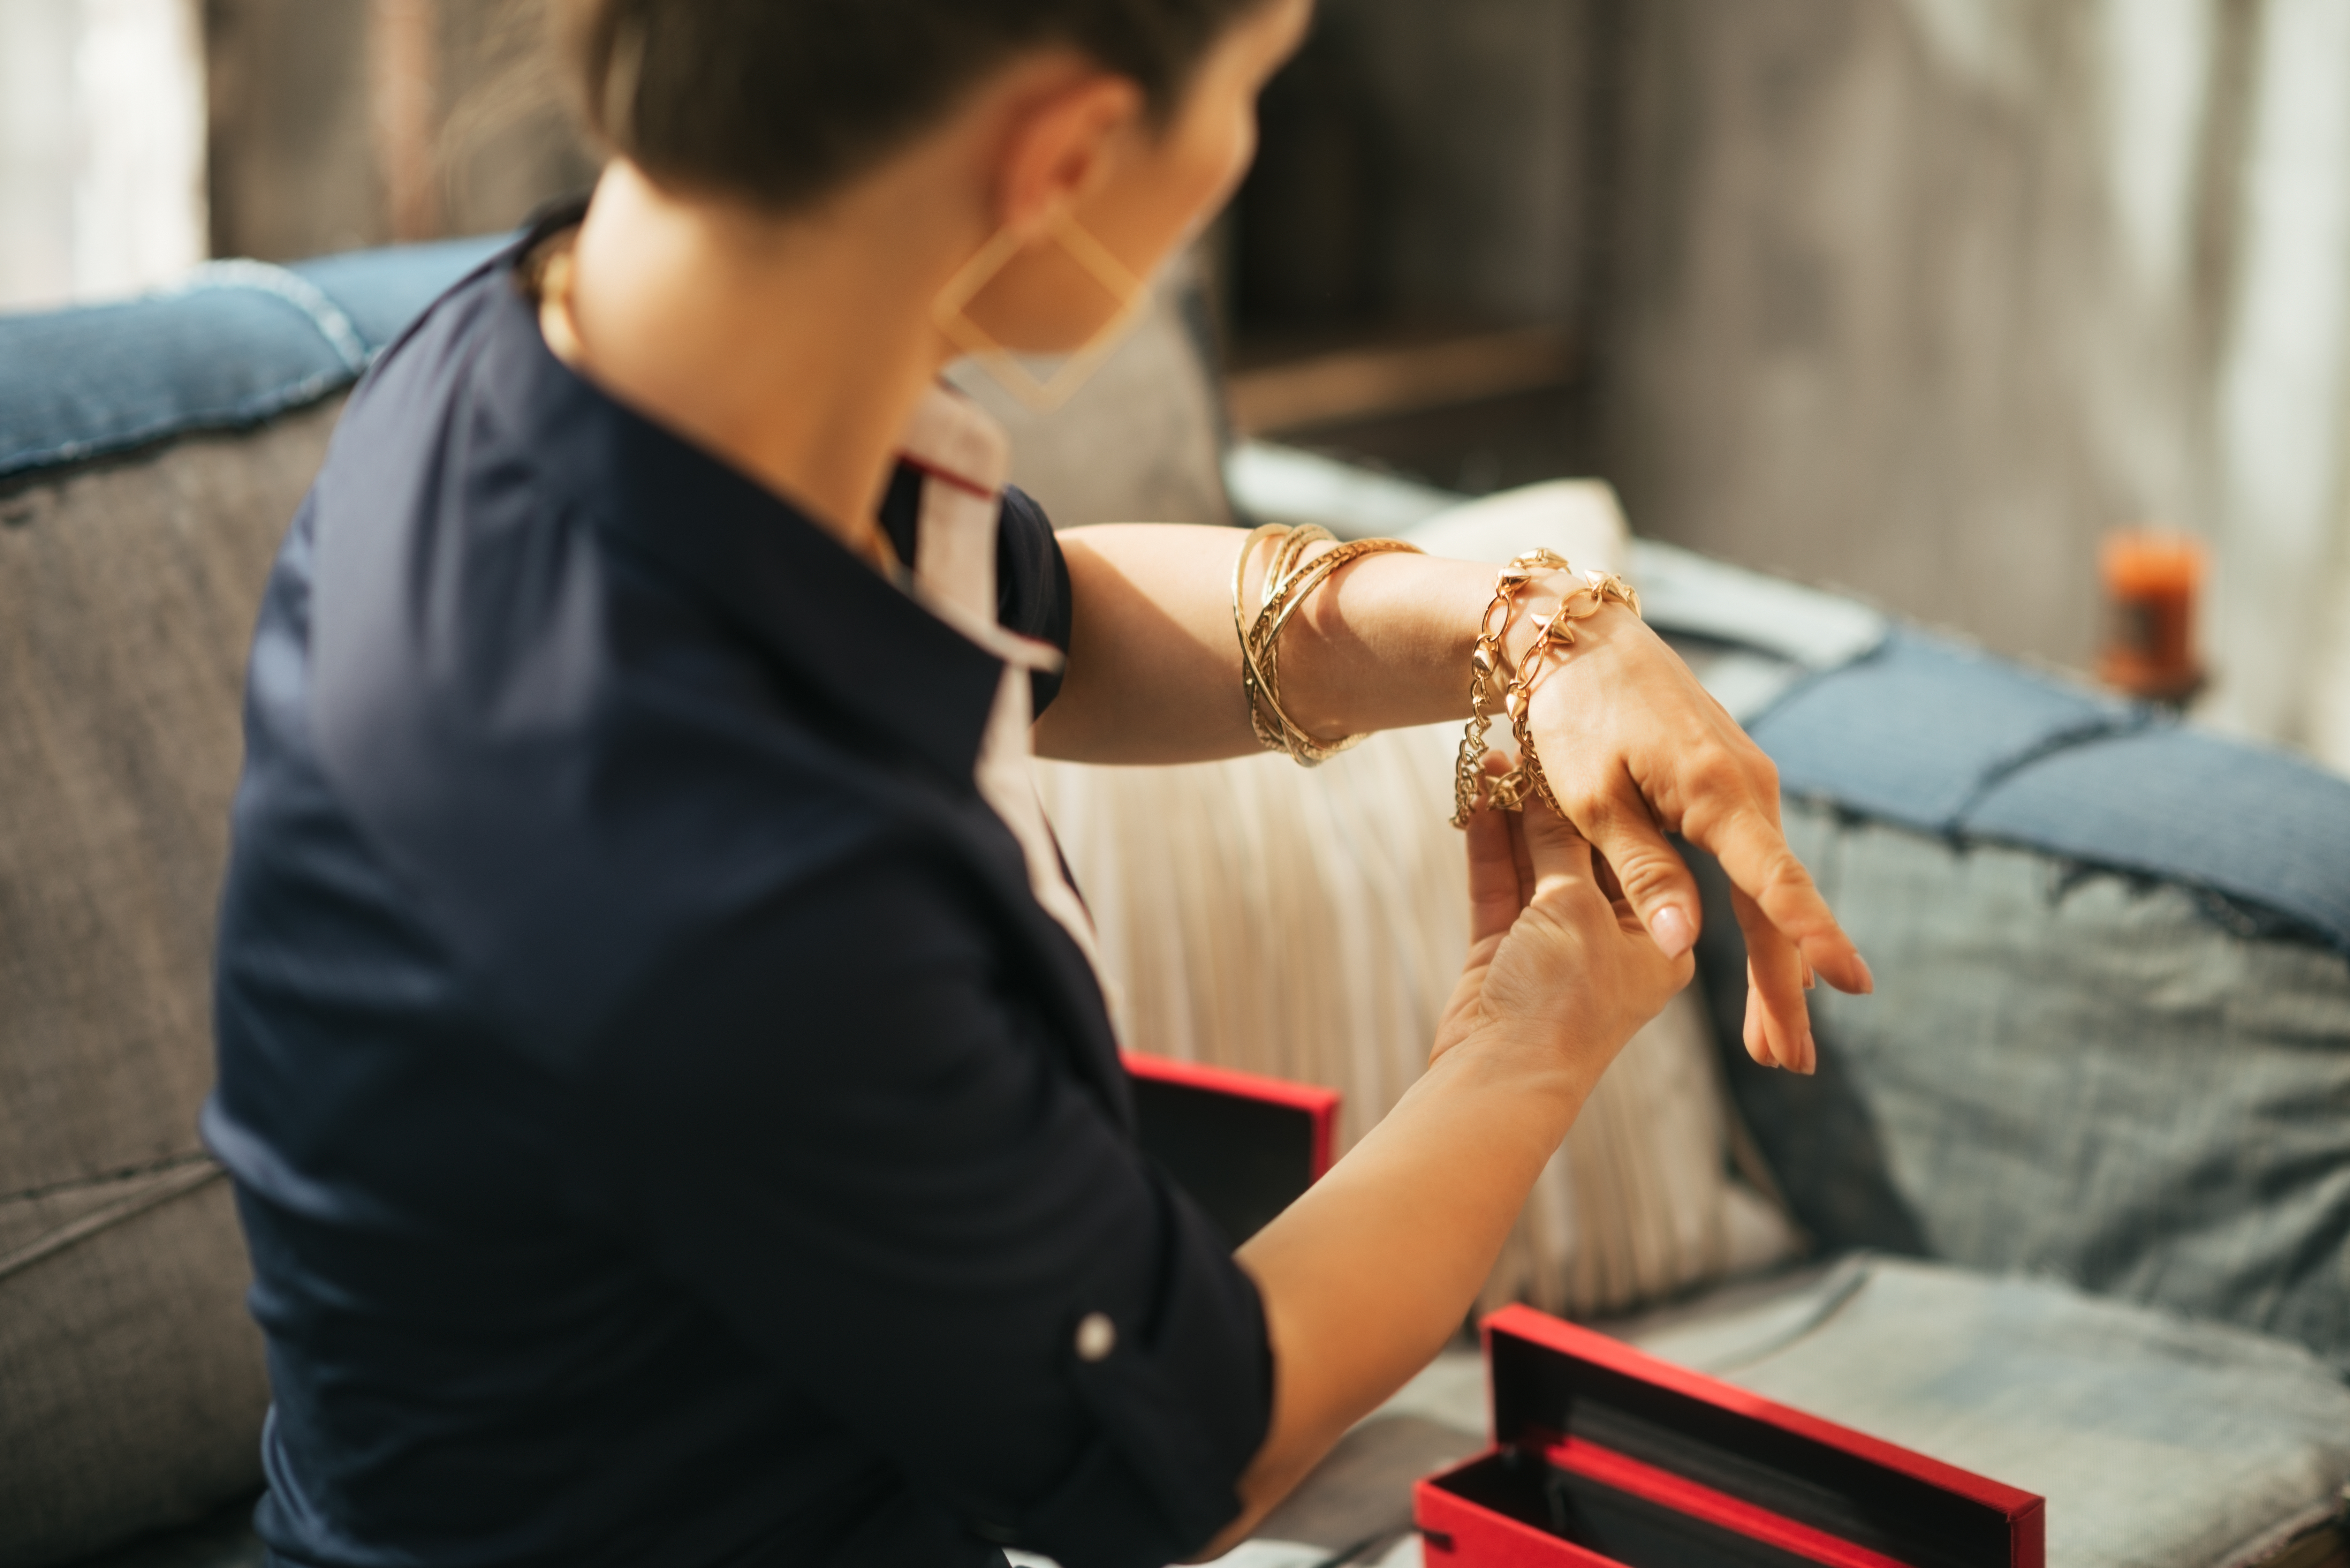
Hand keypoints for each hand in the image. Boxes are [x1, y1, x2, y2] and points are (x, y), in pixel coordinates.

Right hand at [1434, 755, 1691, 1074]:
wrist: (1502, 1076)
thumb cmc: (1563, 1000)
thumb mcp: (1575, 909)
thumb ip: (1563, 847)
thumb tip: (1550, 792)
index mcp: (1658, 937)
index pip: (1640, 852)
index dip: (1612, 800)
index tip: (1589, 751)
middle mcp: (1611, 937)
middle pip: (1584, 853)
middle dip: (1555, 801)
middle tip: (1534, 742)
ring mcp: (1555, 944)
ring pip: (1536, 863)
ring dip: (1516, 815)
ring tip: (1495, 756)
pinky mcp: (1505, 949)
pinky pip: (1501, 884)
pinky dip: (1490, 843)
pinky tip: (1478, 797)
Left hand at [1516, 603, 1871, 1073]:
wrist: (1579, 641)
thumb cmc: (1574, 715)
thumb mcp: (1591, 799)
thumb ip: (1640, 869)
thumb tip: (1681, 944)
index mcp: (1715, 791)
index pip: (1774, 880)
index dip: (1812, 937)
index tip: (1849, 986)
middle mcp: (1747, 789)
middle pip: (1775, 904)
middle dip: (1785, 987)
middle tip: (1790, 1064)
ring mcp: (1745, 786)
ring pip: (1766, 891)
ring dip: (1773, 965)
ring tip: (1775, 1042)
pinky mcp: (1729, 787)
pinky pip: (1753, 865)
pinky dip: (1761, 919)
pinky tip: (1774, 967)